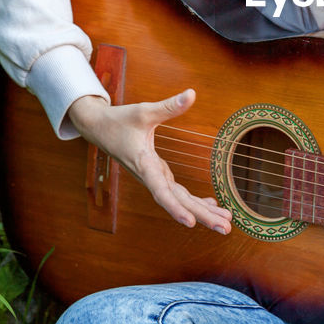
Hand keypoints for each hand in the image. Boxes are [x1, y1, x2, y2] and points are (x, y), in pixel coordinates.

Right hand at [68, 88, 232, 233]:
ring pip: (180, 200)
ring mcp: (154, 177)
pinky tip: (211, 206)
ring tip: (225, 224)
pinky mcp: (157, 174)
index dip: (175, 208)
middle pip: (178, 202)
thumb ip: (169, 106)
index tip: (190, 223)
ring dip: (202, 212)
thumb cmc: (119, 120)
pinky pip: (177, 193)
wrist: (99, 128)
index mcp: (144, 164)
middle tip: (225, 229)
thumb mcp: (144, 111)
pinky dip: (194, 201)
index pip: (161, 192)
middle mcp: (150, 176)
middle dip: (201, 216)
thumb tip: (191, 94)